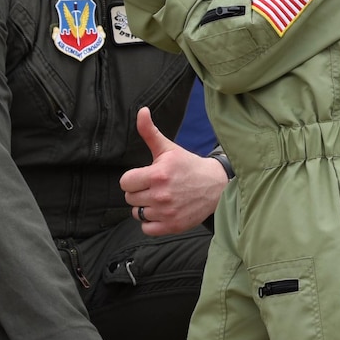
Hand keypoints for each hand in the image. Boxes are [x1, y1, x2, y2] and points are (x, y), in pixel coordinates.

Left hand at [121, 107, 227, 233]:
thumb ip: (149, 132)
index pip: (125, 182)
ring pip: (137, 213)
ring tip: (159, 198)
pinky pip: (146, 228)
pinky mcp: (172, 226)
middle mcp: (161, 195)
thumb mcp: (168, 148)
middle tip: (154, 187)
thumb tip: (141, 111)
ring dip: (145, 206)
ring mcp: (167, 212)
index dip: (133, 179)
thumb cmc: (188, 165)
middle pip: (129, 198)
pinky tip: (162, 211)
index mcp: (158, 174)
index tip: (144, 176)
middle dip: (138, 192)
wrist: (215, 186)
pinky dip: (151, 222)